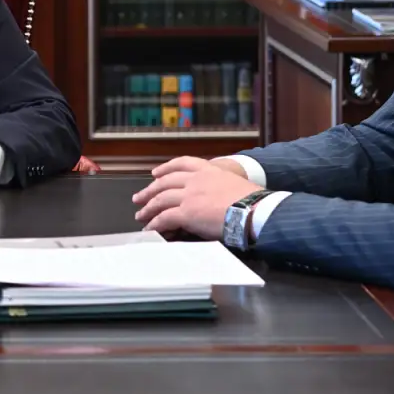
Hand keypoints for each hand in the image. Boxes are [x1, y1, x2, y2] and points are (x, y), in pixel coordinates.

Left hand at [131, 157, 262, 238]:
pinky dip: (155, 224)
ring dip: (149, 208)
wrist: (254, 209)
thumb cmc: (253, 201)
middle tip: (139, 197)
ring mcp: (189, 195)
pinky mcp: (186, 212)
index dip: (166, 168)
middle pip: (165, 182)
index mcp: (209, 170)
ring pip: (161, 199)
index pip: (182, 164)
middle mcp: (196, 180)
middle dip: (150, 190)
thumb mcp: (234, 184)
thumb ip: (218, 188)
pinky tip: (150, 229)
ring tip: (141, 215)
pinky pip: (164, 218)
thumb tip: (212, 200)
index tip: (156, 173)